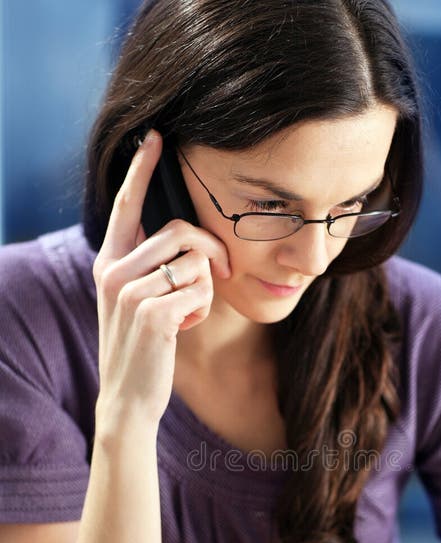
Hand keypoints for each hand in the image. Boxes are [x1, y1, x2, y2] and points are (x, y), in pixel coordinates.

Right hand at [92, 129, 230, 428]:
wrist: (128, 399)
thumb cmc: (143, 349)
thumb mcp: (139, 301)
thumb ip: (153, 267)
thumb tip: (191, 239)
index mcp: (109, 262)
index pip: (127, 205)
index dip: (141, 169)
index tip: (156, 137)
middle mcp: (113, 270)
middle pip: (181, 231)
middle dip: (213, 252)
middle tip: (225, 273)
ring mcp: (130, 290)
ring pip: (195, 261)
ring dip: (205, 288)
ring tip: (186, 313)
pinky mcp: (152, 312)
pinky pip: (199, 289)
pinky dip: (201, 309)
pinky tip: (183, 328)